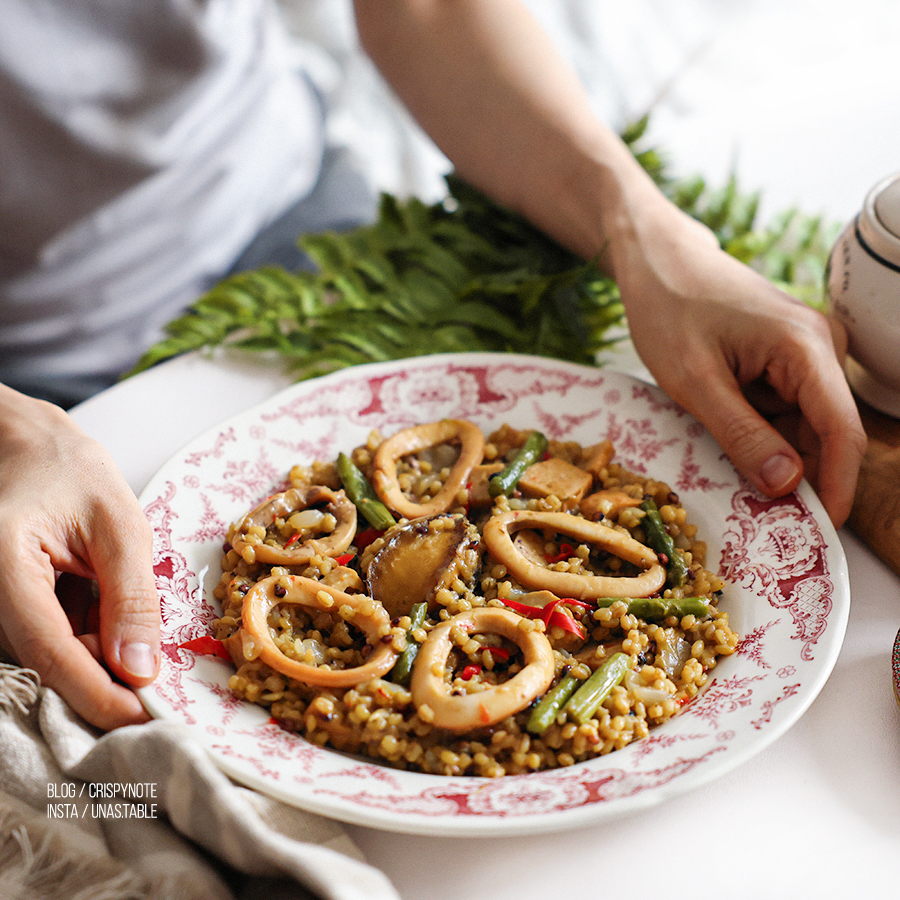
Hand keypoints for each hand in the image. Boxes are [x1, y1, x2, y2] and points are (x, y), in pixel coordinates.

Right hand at [0, 385, 159, 728]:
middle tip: (153, 673)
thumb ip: (131, 597)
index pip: (48, 651)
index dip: (97, 692)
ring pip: (47, 652)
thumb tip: (141, 670)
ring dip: (96, 651)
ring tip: (128, 616)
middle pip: (45, 660)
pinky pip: (44, 634)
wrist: (24, 444)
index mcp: (2, 562)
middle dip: (102, 674)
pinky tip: (105, 610)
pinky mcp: (5, 601)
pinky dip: (83, 633)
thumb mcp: (119, 525)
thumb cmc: (70, 471)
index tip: (141, 718)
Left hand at [606, 192, 866, 527]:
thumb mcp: (695, 381)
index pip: (842, 431)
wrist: (657, 261)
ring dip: (776, 456)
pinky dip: (762, 435)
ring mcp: (805, 353)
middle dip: (801, 477)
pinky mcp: (787, 359)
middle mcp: (820, 348)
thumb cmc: (669, 309)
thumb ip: (742, 434)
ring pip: (804, 425)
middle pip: (826, 432)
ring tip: (736, 480)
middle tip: (764, 522)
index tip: (818, 533)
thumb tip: (788, 485)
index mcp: (806, 347)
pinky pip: (785, 411)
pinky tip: (731, 445)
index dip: (836, 487)